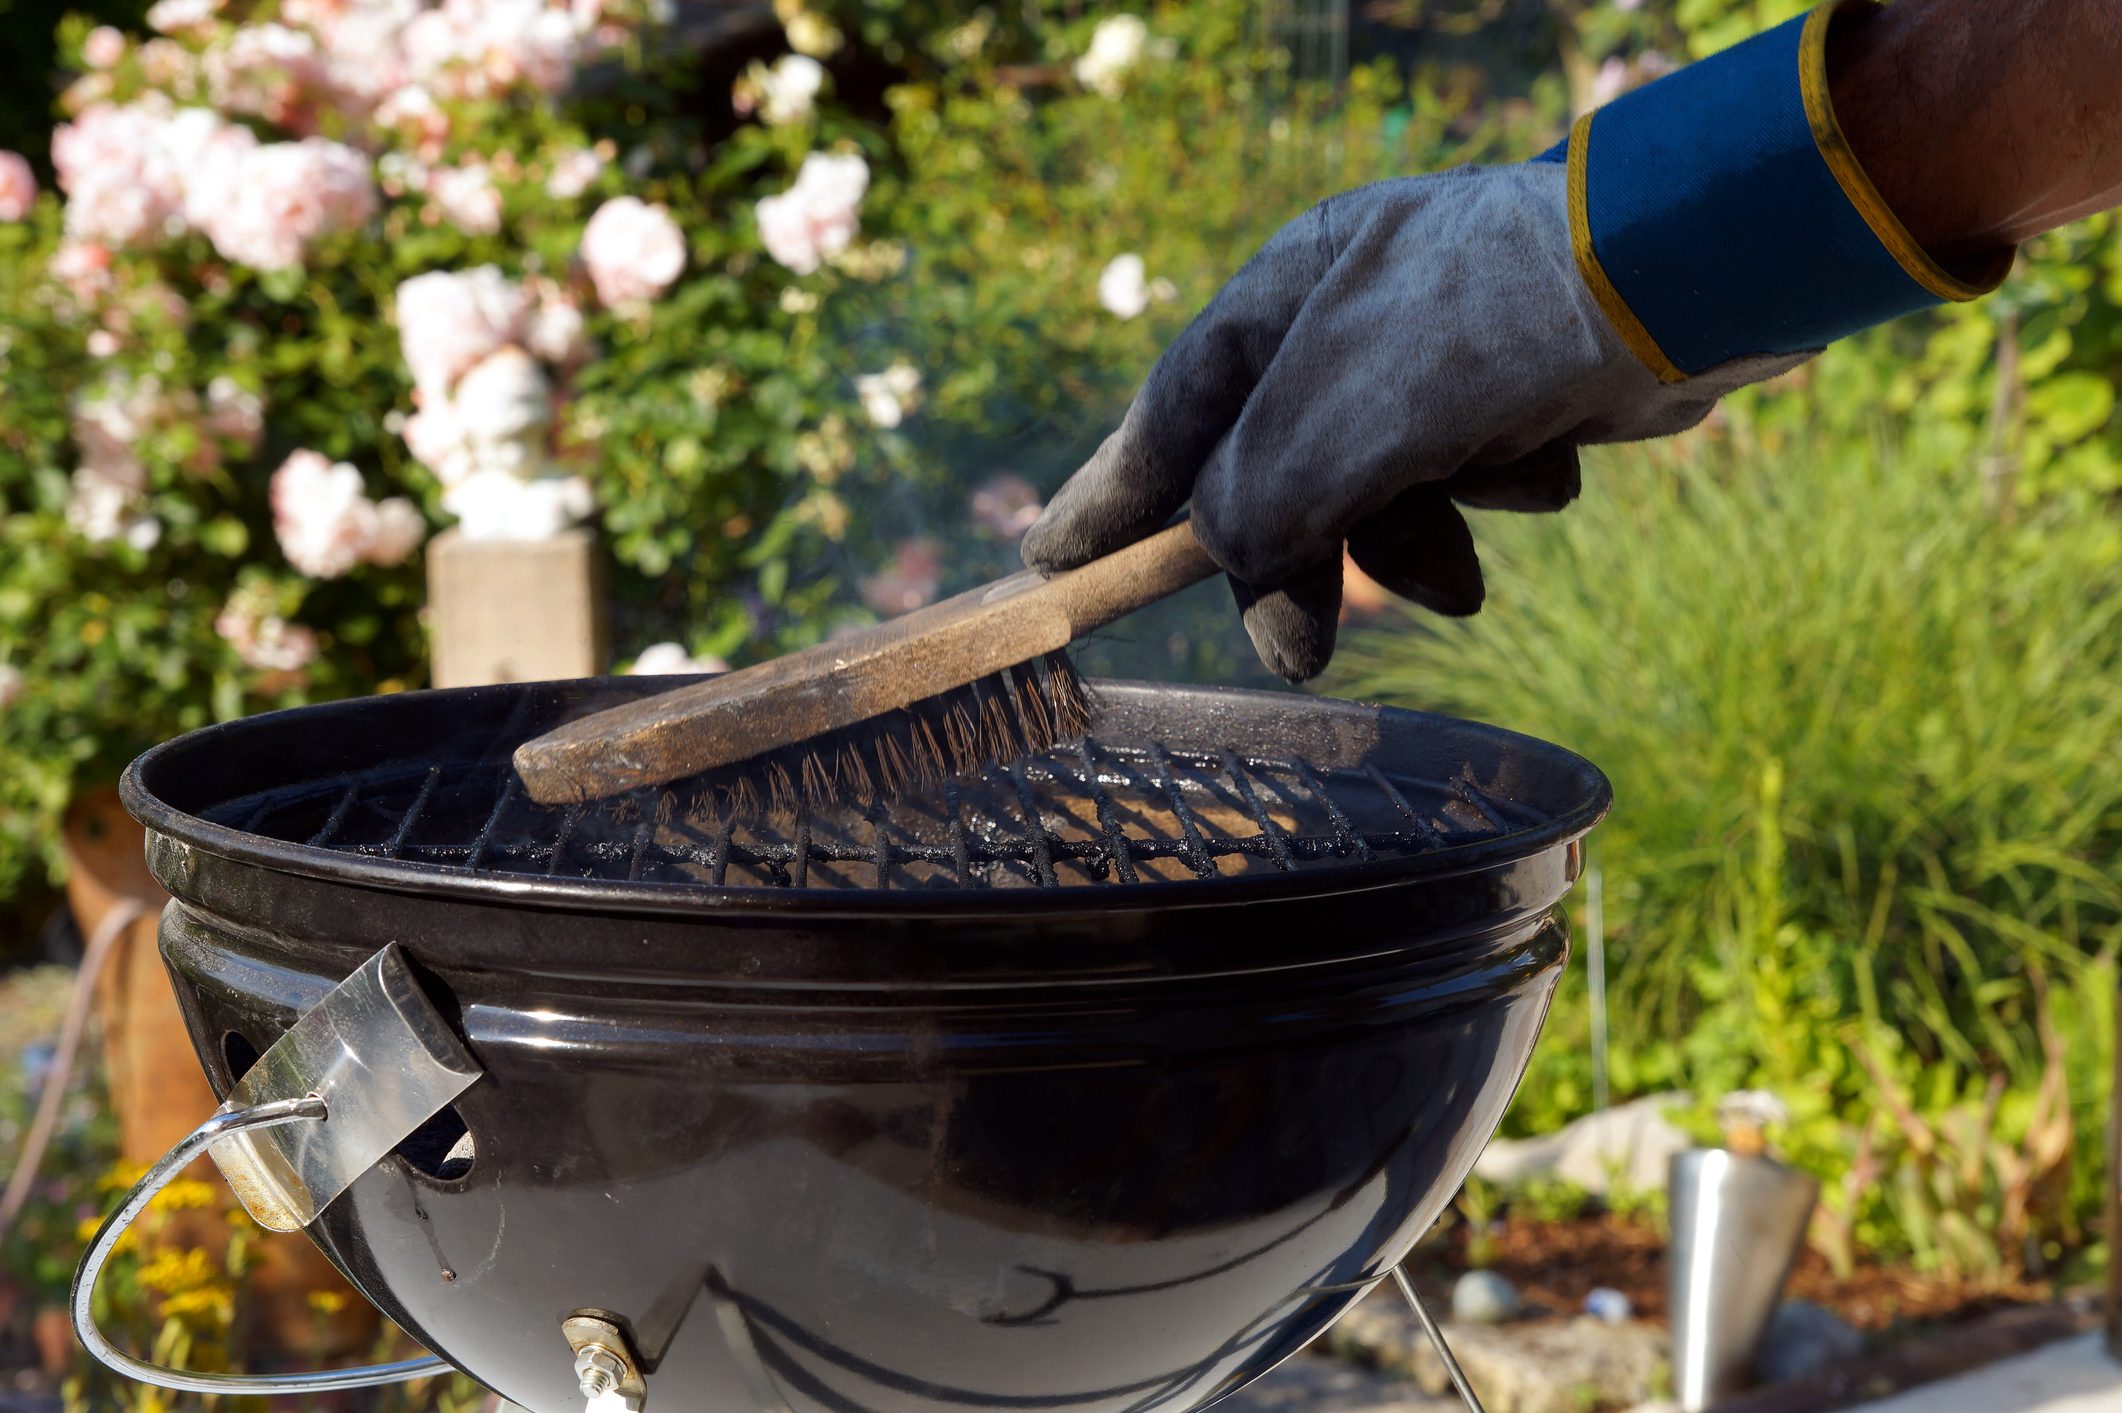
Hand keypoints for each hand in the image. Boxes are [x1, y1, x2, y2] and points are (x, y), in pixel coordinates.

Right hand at [1022, 160, 1802, 680]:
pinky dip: (1489, 494)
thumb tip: (1228, 560)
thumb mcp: (1332, 427)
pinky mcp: (1509, 388)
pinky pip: (1460, 476)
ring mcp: (1432, 354)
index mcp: (1286, 294)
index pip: (1174, 409)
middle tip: (1301, 652)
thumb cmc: (1478, 332)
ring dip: (1412, 544)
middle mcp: (1350, 318)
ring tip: (1462, 581)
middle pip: (1276, 470)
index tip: (1056, 562)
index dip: (1112, 492)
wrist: (1675, 282)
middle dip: (1297, 562)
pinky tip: (1544, 472)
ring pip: (1374, 489)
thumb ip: (1253, 503)